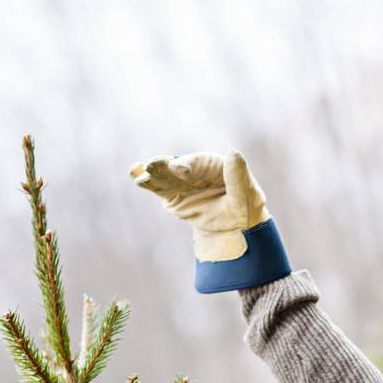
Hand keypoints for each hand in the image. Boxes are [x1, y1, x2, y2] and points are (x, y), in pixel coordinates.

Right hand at [129, 149, 269, 263]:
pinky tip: (135, 175)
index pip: (200, 163)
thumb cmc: (245, 210)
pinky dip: (148, 183)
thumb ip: (238, 178)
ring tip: (138, 171)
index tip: (179, 168)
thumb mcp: (247, 198)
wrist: (235, 229)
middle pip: (178, 167)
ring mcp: (183, 182)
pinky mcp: (173, 196)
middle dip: (165, 166)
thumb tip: (233, 153)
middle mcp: (196, 170)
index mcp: (215, 165)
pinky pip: (159, 189)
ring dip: (152, 174)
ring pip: (165, 177)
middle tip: (151, 165)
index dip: (189, 164)